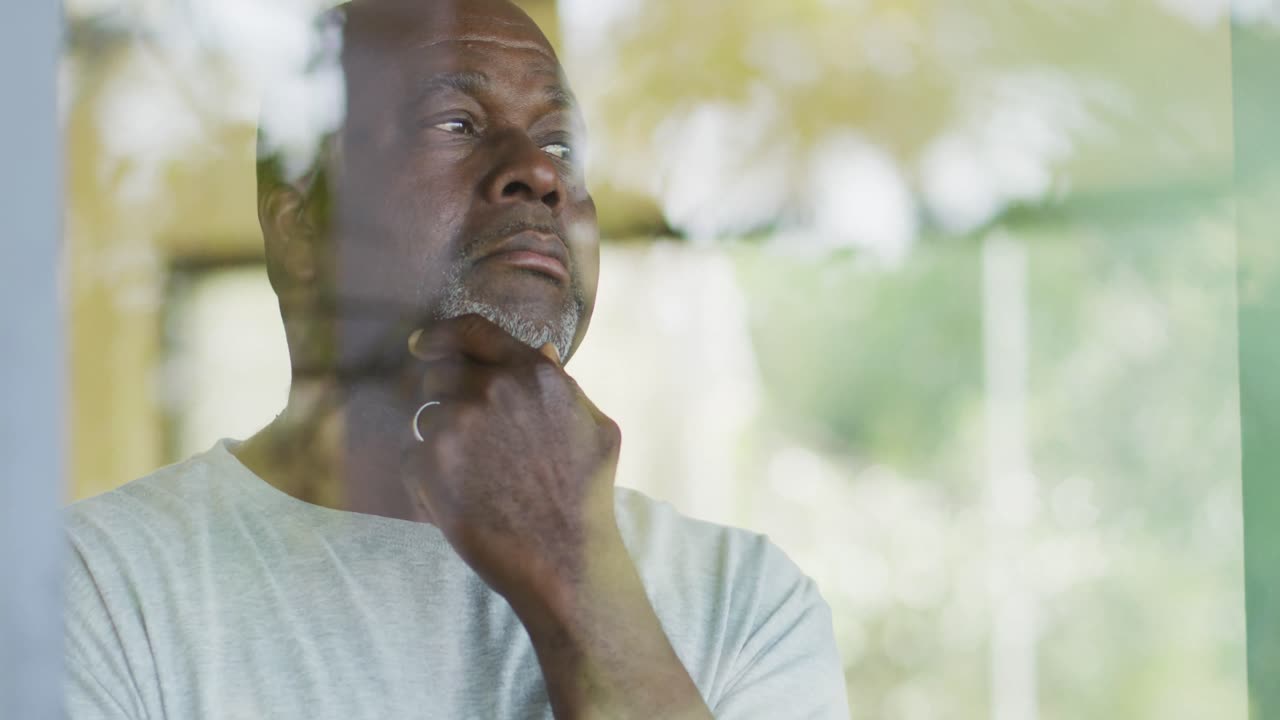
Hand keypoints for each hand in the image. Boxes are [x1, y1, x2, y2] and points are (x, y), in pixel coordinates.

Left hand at [398, 314, 622, 605]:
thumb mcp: (596, 428)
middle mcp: (493, 389)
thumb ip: (564, 386)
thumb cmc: (586, 497)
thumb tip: (543, 351)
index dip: (441, 335)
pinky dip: (426, 477)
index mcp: (533, 374)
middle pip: (440, 375)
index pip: (473, 331)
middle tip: (464, 438)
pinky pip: (412, 455)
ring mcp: (458, 424)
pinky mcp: (429, 462)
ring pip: (426, 418)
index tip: (421, 344)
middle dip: (445, 400)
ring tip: (473, 480)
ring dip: (440, 442)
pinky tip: (459, 500)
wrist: (563, 558)